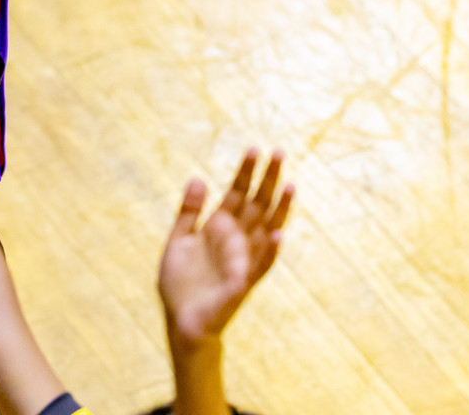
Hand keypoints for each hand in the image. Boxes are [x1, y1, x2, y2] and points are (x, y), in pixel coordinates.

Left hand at [158, 149, 293, 347]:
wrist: (180, 319)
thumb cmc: (181, 282)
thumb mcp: (179, 239)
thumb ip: (189, 211)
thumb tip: (197, 177)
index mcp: (219, 227)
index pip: (238, 193)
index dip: (246, 172)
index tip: (255, 149)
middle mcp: (235, 240)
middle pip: (256, 204)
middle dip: (267, 180)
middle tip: (278, 152)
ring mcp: (241, 259)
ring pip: (266, 229)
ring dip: (279, 209)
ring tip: (289, 185)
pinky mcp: (241, 282)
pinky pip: (260, 265)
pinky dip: (270, 250)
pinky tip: (278, 233)